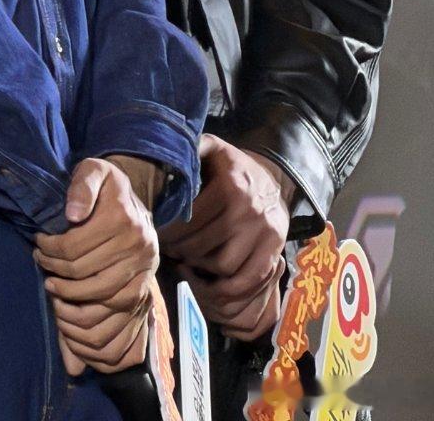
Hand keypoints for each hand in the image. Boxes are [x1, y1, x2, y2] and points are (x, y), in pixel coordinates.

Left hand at [35, 156, 160, 374]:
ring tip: (51, 284)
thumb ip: (82, 187)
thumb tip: (72, 215)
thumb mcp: (93, 170)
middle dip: (54, 269)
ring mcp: (144, 265)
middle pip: (82, 271)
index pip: (72, 246)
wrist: (134, 199)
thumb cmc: (106, 185)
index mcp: (121, 216)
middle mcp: (137, 243)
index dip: (48, 249)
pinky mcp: (146, 282)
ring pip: (99, 293)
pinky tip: (74, 300)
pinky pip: (117, 305)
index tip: (38, 244)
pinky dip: (92, 308)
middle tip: (40, 262)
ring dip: (69, 293)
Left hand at [161, 135, 290, 340]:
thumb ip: (192, 148)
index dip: (170, 231)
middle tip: (168, 247)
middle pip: (203, 245)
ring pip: (223, 266)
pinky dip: (225, 286)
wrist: (273, 178)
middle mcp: (249, 211)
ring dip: (199, 267)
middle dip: (179, 249)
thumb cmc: (232, 165)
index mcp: (230, 186)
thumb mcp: (212, 147)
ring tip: (185, 258)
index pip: (190, 219)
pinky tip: (209, 275)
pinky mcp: (275, 251)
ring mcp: (264, 234)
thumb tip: (167, 154)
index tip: (158, 232)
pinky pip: (247, 280)